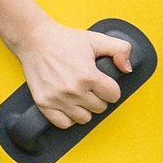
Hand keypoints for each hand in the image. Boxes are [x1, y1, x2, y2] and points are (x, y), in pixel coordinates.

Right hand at [13, 20, 131, 129]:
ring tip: (79, 95)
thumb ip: (120, 50)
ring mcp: (58, 98)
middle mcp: (74, 90)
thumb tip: (127, 69)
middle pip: (100, 108)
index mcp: (88, 75)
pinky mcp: (44, 103)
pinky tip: (68, 105)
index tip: (102, 82)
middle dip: (98, 98)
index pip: (113, 96)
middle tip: (89, 86)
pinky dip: (68, 117)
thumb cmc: (64, 40)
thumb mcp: (96, 39)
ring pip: (84, 118)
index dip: (111, 88)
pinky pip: (64, 123)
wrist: (34, 40)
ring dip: (85, 108)